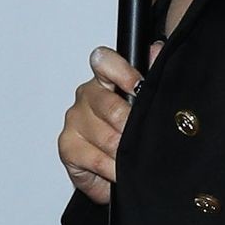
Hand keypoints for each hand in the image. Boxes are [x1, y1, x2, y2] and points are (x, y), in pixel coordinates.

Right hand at [58, 41, 165, 203]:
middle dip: (131, 126)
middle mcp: (86, 96)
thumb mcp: (145, 105)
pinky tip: (120, 171)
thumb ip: (153, 74)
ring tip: (136, 159)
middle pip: (109, 105)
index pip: (104, 61)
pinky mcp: (67, 145)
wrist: (112, 175)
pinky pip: (95, 157)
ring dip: (125, 152)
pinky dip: (112, 167)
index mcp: (104, 80)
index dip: (122, 72)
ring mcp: (74, 120)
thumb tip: (157, 50)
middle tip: (144, 137)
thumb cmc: (128, 135)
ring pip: (106, 135)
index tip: (139, 88)